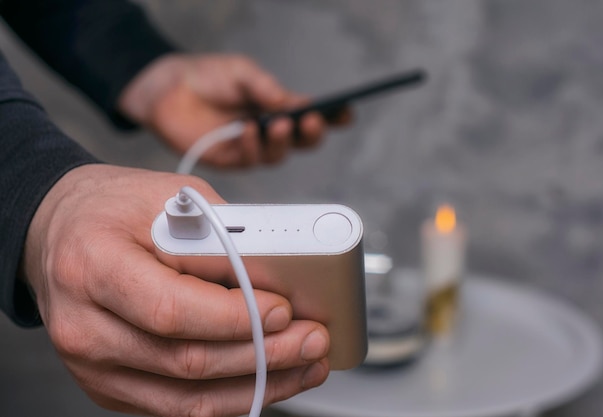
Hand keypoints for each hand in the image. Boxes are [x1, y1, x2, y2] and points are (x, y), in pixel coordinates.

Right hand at [22, 164, 329, 416]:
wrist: (61, 232)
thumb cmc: (112, 209)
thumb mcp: (167, 196)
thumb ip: (220, 235)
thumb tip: (276, 275)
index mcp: (92, 267)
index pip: (172, 310)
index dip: (236, 317)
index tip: (283, 309)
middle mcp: (86, 327)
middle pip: (187, 362)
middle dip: (264, 355)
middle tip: (312, 339)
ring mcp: (96, 366)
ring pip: (189, 399)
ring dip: (258, 386)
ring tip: (304, 366)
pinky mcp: (112, 386)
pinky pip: (179, 407)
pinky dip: (230, 397)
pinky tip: (266, 379)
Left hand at [119, 53, 347, 168]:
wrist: (165, 88)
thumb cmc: (206, 76)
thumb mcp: (241, 73)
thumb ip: (266, 89)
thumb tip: (291, 104)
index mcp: (276, 106)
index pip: (310, 114)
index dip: (332, 117)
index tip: (346, 114)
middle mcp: (268, 129)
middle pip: (302, 141)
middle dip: (312, 134)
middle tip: (312, 121)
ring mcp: (251, 146)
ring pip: (279, 154)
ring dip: (282, 141)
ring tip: (277, 123)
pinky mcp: (230, 158)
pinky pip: (250, 159)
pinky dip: (253, 145)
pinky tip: (246, 129)